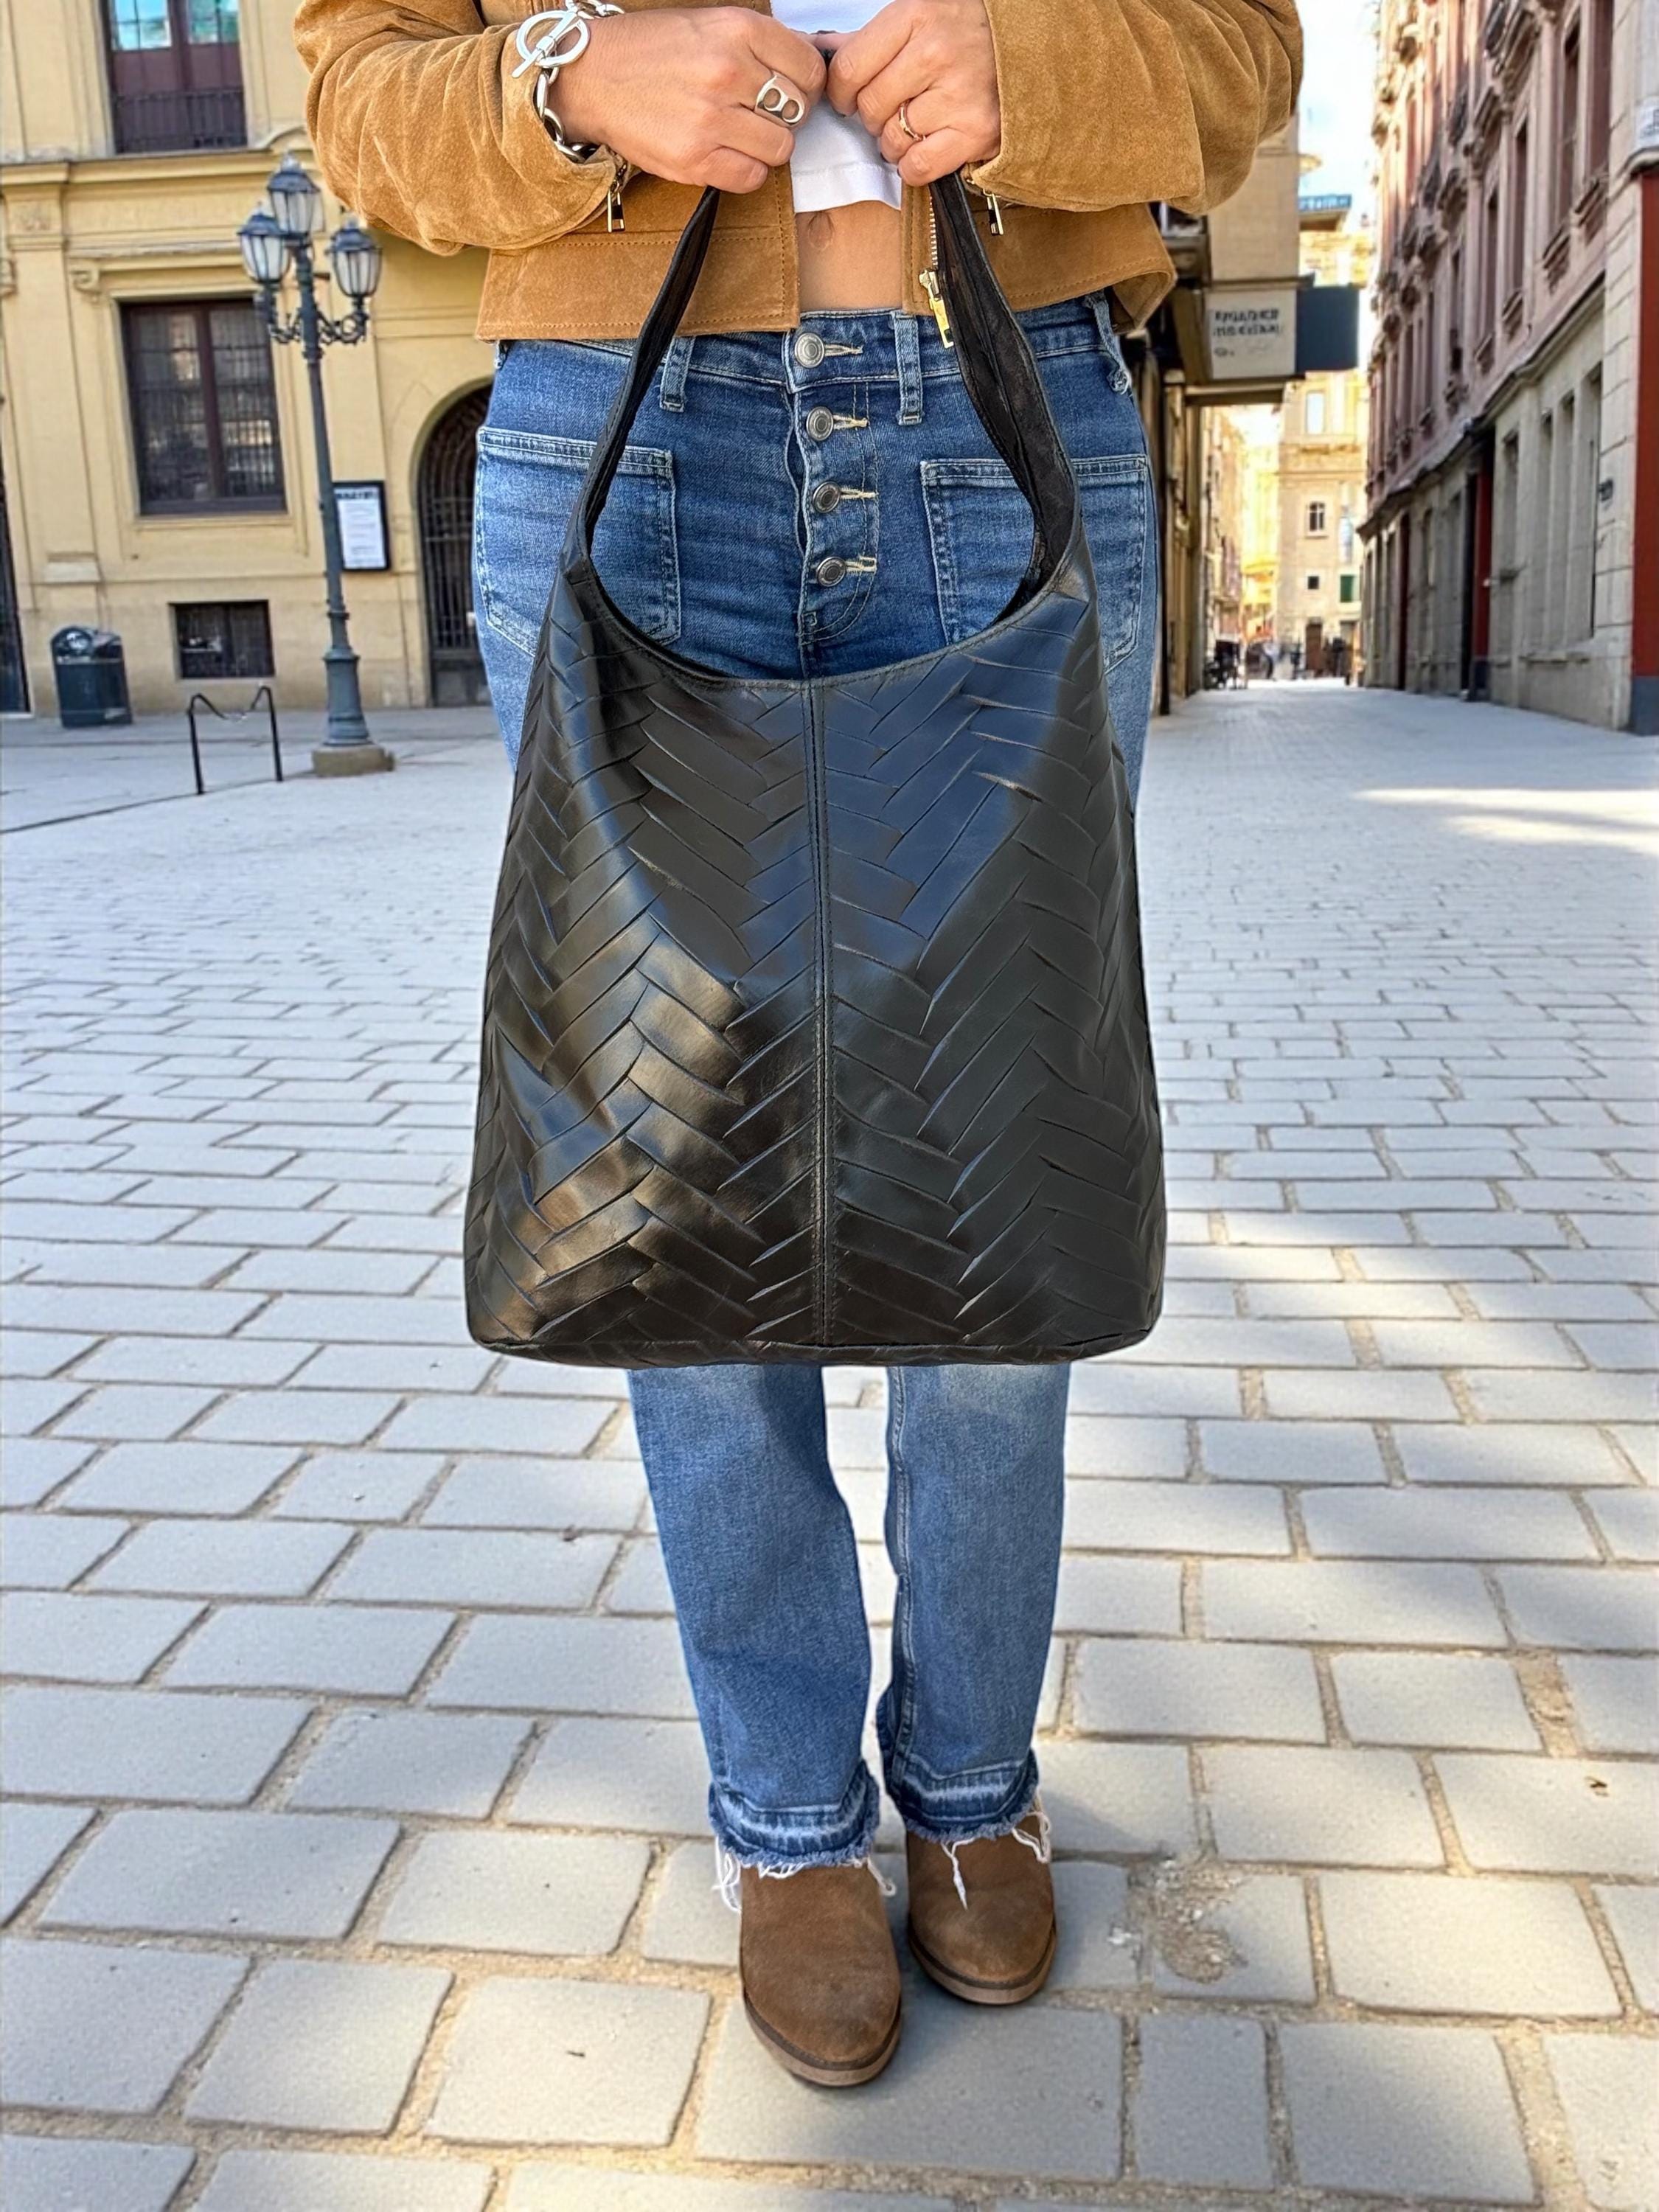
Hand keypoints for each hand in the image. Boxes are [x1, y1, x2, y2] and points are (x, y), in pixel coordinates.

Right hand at [552, 7, 825, 192]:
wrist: (593, 77)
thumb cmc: (649, 51)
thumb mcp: (710, 24)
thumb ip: (758, 45)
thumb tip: (807, 67)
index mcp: (737, 29)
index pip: (810, 68)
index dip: (806, 84)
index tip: (792, 90)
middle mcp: (729, 71)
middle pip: (798, 110)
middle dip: (785, 115)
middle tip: (759, 113)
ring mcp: (712, 118)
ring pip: (780, 147)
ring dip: (766, 146)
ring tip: (740, 134)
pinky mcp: (695, 158)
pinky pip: (751, 178)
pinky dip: (746, 171)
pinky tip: (727, 154)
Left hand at [825, 0, 998, 185]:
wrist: (1028, 48)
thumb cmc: (968, 32)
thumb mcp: (918, 17)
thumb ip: (868, 40)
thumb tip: (821, 52)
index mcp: (916, 14)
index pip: (850, 68)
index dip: (841, 92)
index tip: (849, 98)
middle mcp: (936, 52)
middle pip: (869, 107)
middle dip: (872, 116)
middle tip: (891, 109)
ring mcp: (957, 94)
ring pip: (891, 140)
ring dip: (894, 142)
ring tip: (914, 124)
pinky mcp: (975, 131)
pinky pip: (918, 166)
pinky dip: (913, 166)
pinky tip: (925, 146)